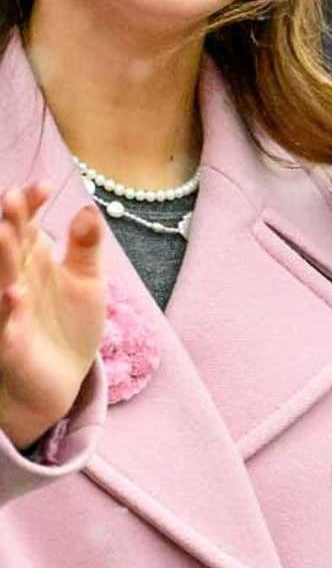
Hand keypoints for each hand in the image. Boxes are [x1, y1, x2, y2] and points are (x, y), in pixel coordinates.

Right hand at [0, 184, 104, 449]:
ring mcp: (9, 314)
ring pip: (2, 283)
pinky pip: (6, 328)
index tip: (44, 186)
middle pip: (10, 249)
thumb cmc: (69, 326)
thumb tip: (88, 209)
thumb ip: (87, 246)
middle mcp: (15, 283)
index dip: (31, 207)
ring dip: (3, 260)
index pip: (27, 228)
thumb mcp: (88, 281)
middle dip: (10, 225)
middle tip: (12, 197)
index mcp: (33, 263)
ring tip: (6, 234)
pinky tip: (14, 295)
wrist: (61, 381)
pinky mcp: (11, 346)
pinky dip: (9, 312)